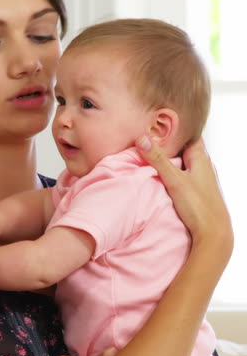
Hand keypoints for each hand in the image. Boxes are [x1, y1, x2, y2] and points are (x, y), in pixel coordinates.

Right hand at [136, 136, 233, 255]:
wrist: (213, 234)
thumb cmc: (200, 206)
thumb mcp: (175, 180)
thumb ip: (158, 159)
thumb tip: (143, 138)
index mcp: (201, 157)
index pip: (188, 134)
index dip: (175, 128)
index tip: (160, 122)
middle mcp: (203, 165)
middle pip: (184, 147)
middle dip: (170, 142)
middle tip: (151, 135)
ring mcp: (200, 178)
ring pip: (184, 161)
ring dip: (171, 157)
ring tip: (153, 151)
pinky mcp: (196, 190)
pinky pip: (183, 174)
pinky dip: (173, 170)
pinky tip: (163, 174)